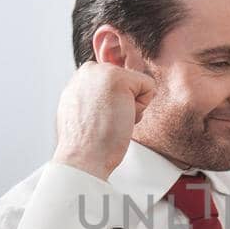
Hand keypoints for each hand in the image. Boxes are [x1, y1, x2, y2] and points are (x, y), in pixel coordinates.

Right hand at [53, 62, 156, 180]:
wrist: (83, 157)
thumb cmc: (86, 145)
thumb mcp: (85, 113)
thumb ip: (97, 99)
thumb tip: (115, 98)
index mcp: (80, 79)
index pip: (116, 84)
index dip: (115, 106)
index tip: (99, 120)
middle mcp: (88, 71)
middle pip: (128, 83)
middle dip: (124, 104)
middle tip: (106, 122)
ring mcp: (102, 71)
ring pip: (138, 85)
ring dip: (132, 107)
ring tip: (111, 121)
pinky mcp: (118, 78)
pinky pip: (149, 86)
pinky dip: (141, 108)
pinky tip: (120, 118)